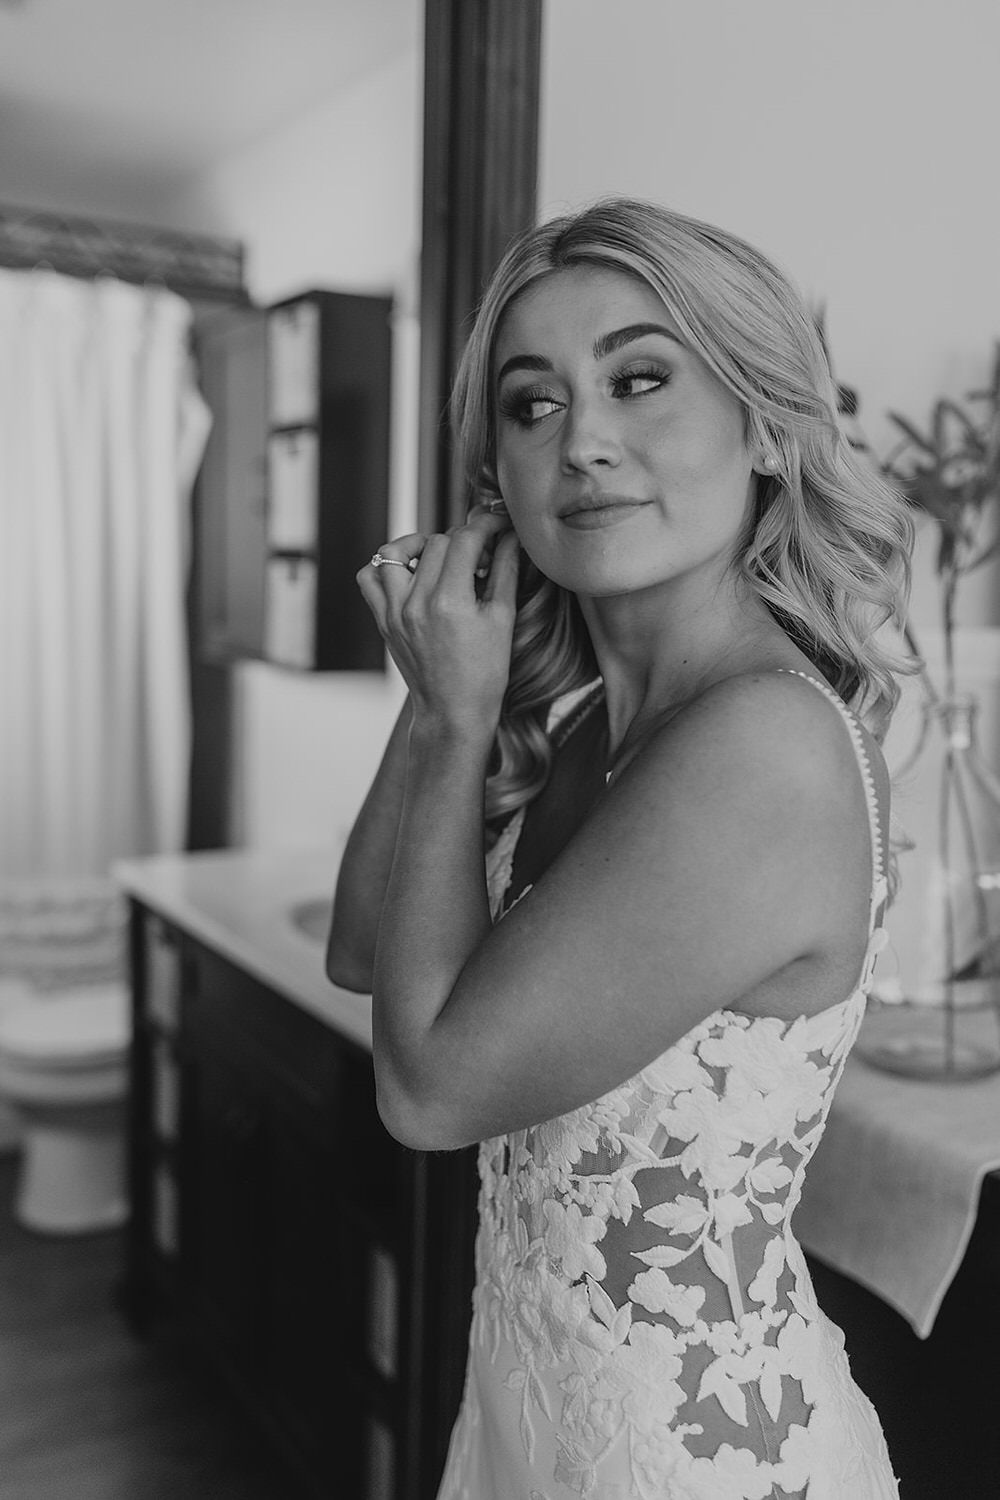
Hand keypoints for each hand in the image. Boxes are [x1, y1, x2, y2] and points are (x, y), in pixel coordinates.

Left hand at [358, 509, 519, 741]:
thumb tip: (509, 538)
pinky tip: (411, 574)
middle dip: (462, 540)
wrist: (453, 713)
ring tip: (439, 557)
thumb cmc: (484, 674)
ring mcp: (394, 612)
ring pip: (394, 552)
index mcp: (450, 602)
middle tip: (480, 556)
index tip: (497, 526)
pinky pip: (370, 578)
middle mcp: (416, 603)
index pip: (465, 539)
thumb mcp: (503, 619)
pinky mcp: (383, 621)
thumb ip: (505, 571)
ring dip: (419, 545)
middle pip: (436, 542)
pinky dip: (386, 567)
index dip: (485, 526)